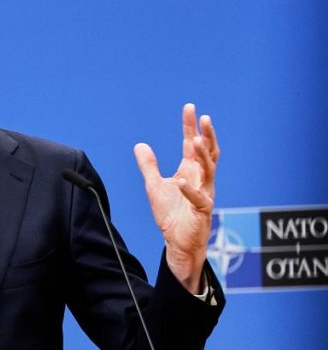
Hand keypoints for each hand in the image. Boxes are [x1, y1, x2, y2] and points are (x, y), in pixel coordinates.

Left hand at [134, 103, 219, 293]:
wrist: (177, 241)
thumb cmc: (171, 213)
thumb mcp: (154, 185)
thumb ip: (149, 166)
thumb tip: (140, 145)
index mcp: (190, 171)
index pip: (191, 144)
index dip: (190, 126)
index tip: (190, 108)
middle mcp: (200, 179)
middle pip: (208, 152)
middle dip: (206, 135)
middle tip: (204, 118)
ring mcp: (204, 193)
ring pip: (209, 171)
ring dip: (202, 156)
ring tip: (194, 141)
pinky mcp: (203, 211)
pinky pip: (199, 198)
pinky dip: (189, 190)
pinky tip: (179, 181)